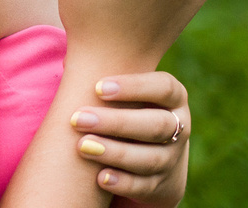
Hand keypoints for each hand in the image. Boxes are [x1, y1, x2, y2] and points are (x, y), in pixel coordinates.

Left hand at [69, 71, 191, 207]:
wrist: (152, 152)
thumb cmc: (128, 107)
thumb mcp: (127, 92)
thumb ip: (108, 77)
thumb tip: (68, 60)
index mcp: (174, 98)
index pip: (164, 87)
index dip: (134, 87)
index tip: (98, 87)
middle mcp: (179, 127)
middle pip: (156, 125)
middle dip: (116, 122)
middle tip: (78, 118)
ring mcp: (173, 158)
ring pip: (150, 158)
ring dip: (115, 152)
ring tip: (82, 146)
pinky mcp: (162, 185)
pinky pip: (145, 186)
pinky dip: (123, 182)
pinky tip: (100, 177)